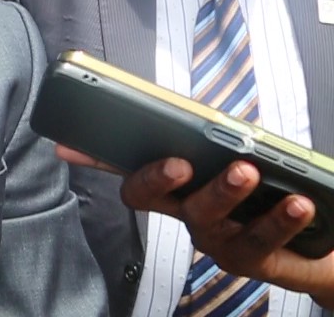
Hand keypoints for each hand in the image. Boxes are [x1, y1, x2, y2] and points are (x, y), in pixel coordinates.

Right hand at [69, 148, 333, 306]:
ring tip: (248, 171)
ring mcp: (211, 236)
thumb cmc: (270, 188)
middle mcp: (183, 210)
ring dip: (225, 192)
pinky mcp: (247, 258)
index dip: (89, 157)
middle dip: (158, 178)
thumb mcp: (239, 154)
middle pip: (149, 197)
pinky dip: (280, 218)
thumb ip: (213, 134)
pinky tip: (297, 202)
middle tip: (181, 162)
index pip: (122, 165)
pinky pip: (259, 240)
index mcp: (174, 182)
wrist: (316, 241)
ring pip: (205, 216)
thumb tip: (197, 116)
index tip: (65, 146)